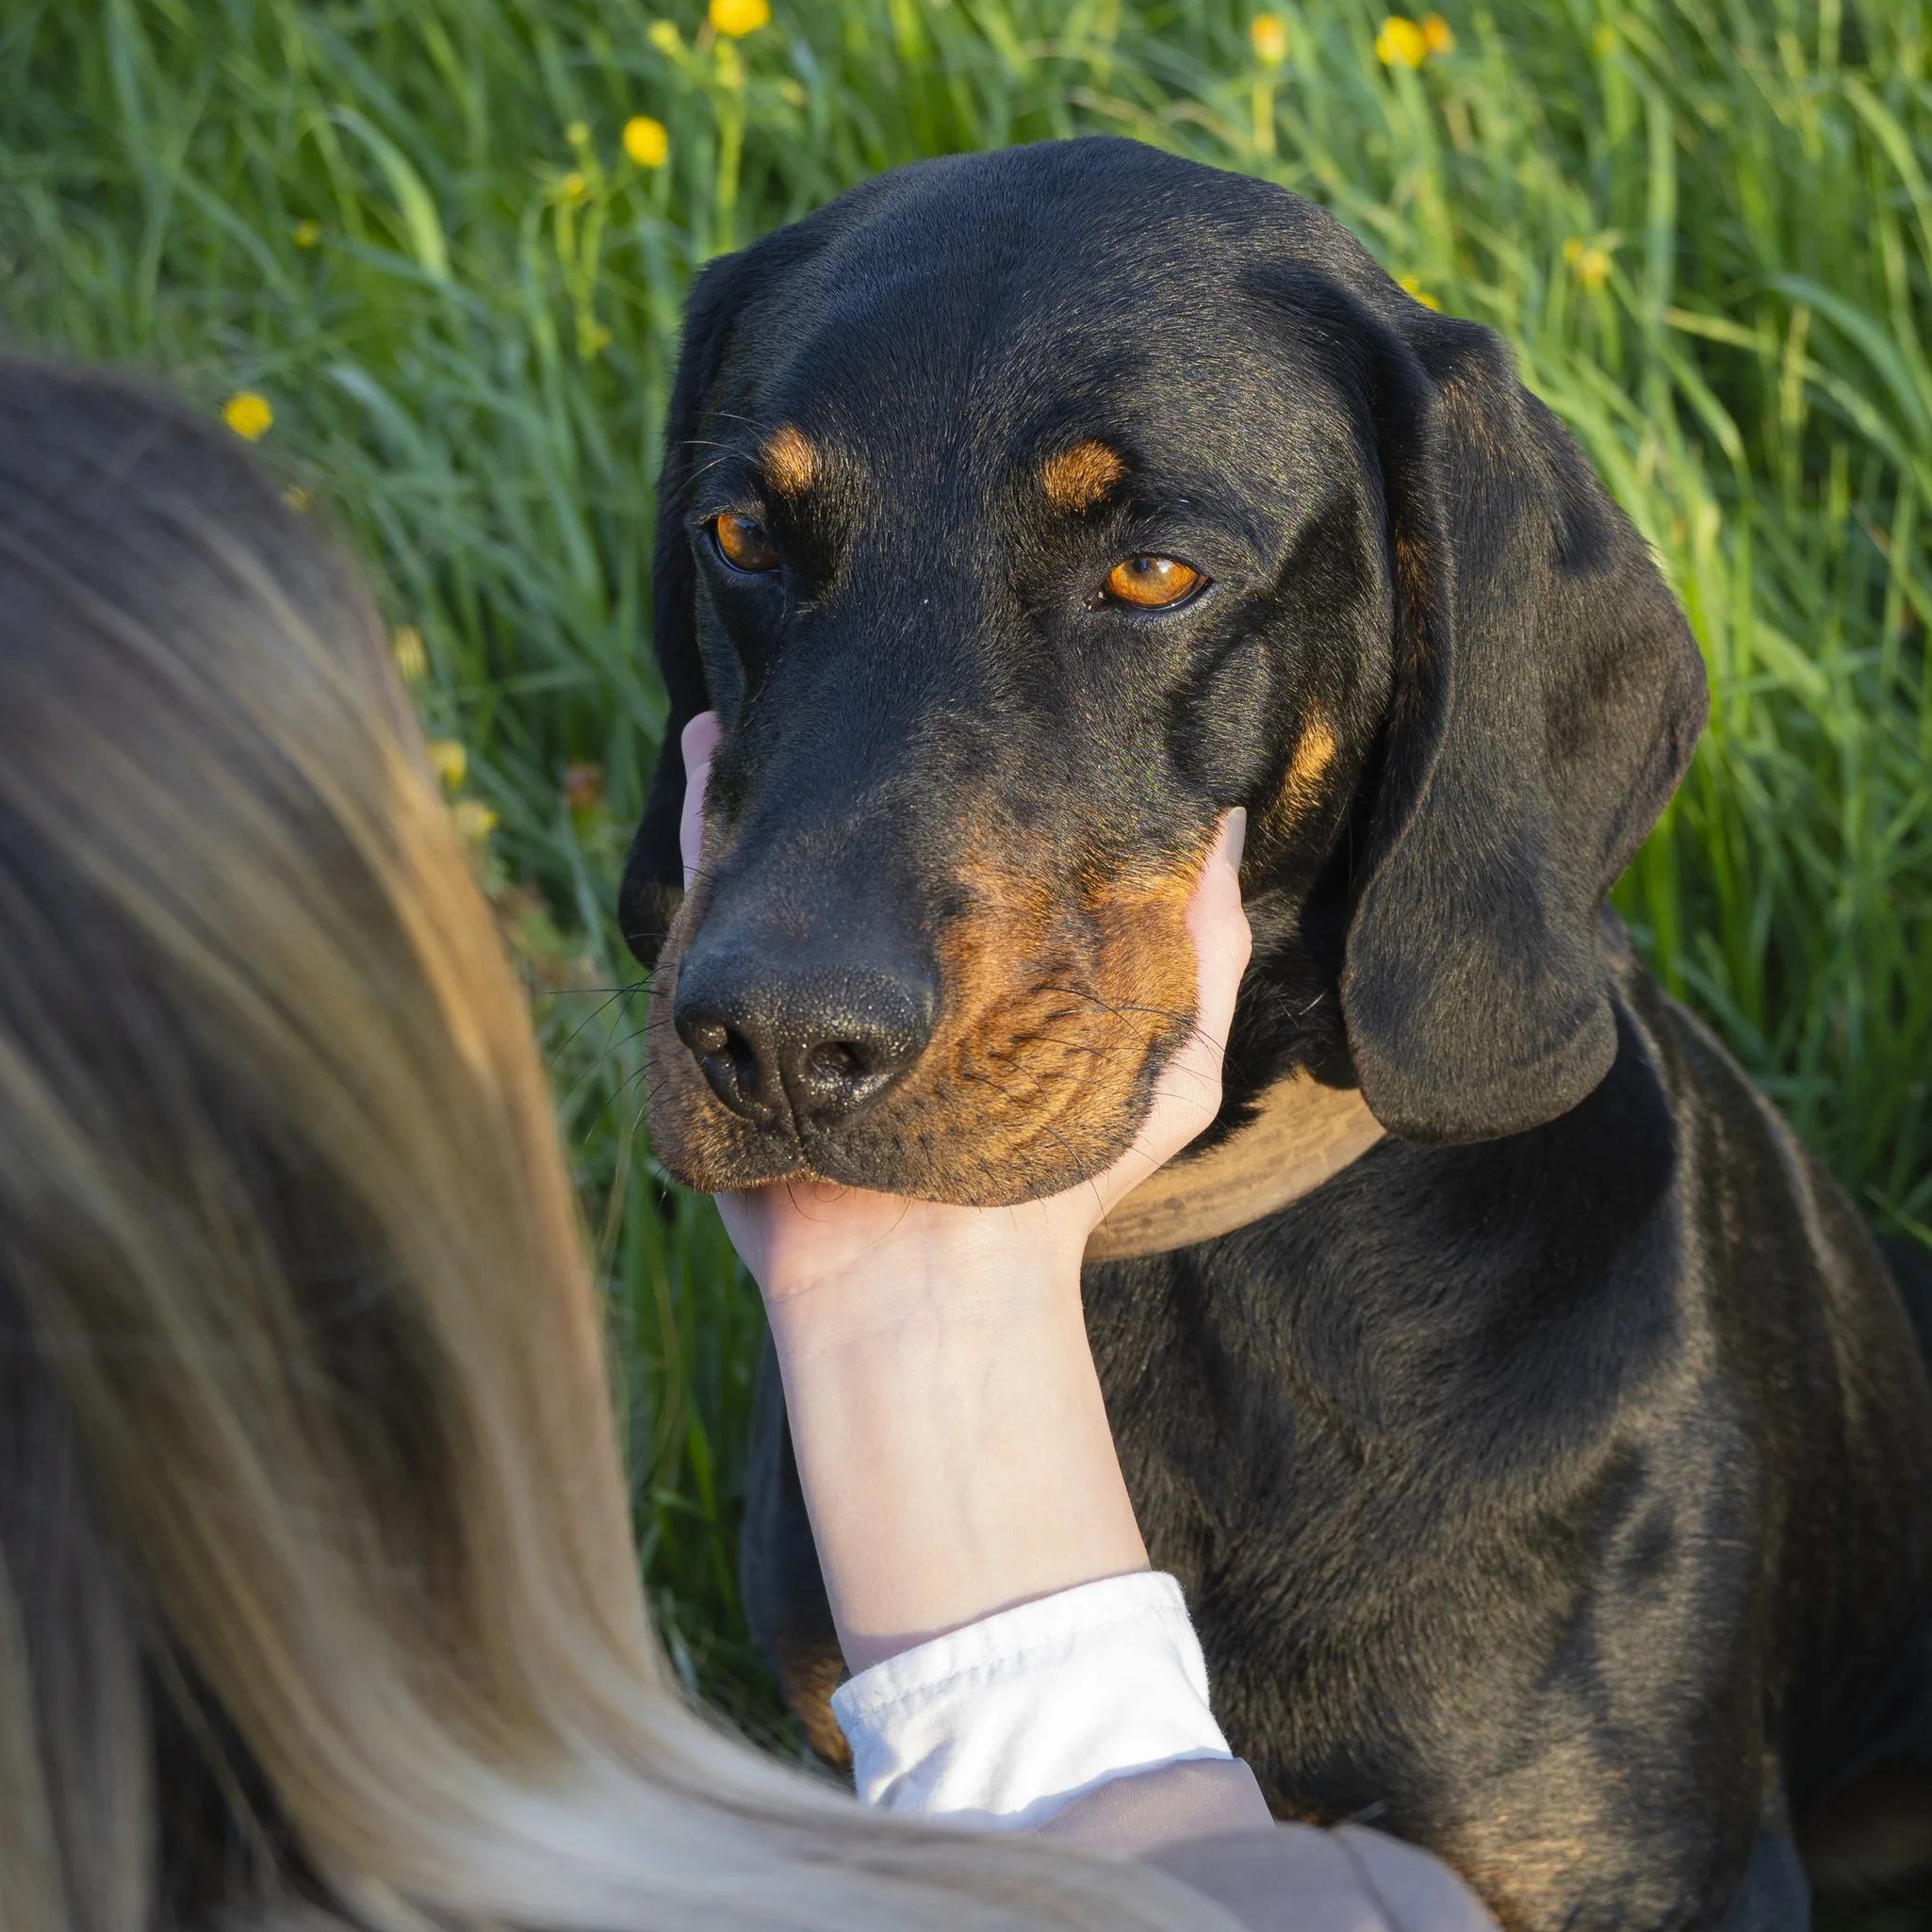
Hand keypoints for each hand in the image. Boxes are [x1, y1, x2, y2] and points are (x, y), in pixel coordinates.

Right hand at [673, 709, 1249, 1666]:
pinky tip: (706, 744)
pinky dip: (707, 819)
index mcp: (976, 965)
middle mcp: (892, 963)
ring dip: (776, 764)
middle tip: (871, 651)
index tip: (982, 683)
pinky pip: (713, 902)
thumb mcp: (1165, 1058)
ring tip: (782, 669)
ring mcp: (810, 980)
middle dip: (862, 750)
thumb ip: (1201, 948)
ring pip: (785, 848)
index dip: (963, 770)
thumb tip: (1225, 821)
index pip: (962, 844)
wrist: (935, 1281)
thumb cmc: (1054, 1183)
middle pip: (870, 833)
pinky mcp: (741, 1003)